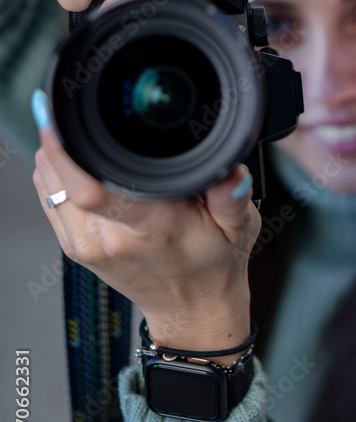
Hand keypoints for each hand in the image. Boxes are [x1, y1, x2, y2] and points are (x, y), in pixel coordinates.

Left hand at [31, 93, 259, 363]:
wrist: (192, 310)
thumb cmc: (213, 265)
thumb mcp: (240, 226)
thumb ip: (233, 196)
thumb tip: (233, 172)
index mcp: (152, 227)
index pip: (92, 189)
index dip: (68, 150)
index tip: (61, 117)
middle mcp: (110, 238)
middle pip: (63, 178)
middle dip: (64, 138)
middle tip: (76, 111)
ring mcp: (86, 244)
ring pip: (50, 183)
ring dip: (56, 153)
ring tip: (77, 133)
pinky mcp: (73, 246)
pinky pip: (48, 197)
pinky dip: (53, 172)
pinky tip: (72, 160)